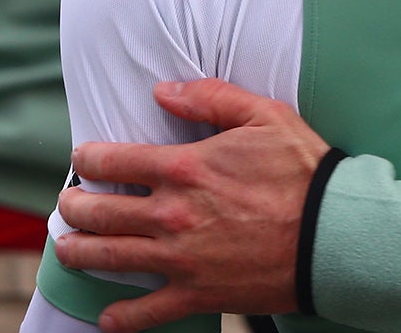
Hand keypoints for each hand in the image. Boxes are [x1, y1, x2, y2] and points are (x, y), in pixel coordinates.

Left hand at [54, 79, 329, 332]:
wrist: (333, 232)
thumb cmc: (303, 170)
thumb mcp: (266, 115)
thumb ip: (211, 98)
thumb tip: (163, 91)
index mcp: (184, 168)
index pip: (112, 161)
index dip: (88, 159)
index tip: (82, 158)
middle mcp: (171, 215)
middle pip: (98, 213)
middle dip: (74, 206)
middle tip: (69, 203)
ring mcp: (179, 258)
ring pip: (108, 258)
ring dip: (78, 253)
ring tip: (67, 248)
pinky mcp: (196, 293)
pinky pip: (145, 313)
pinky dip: (121, 318)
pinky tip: (108, 317)